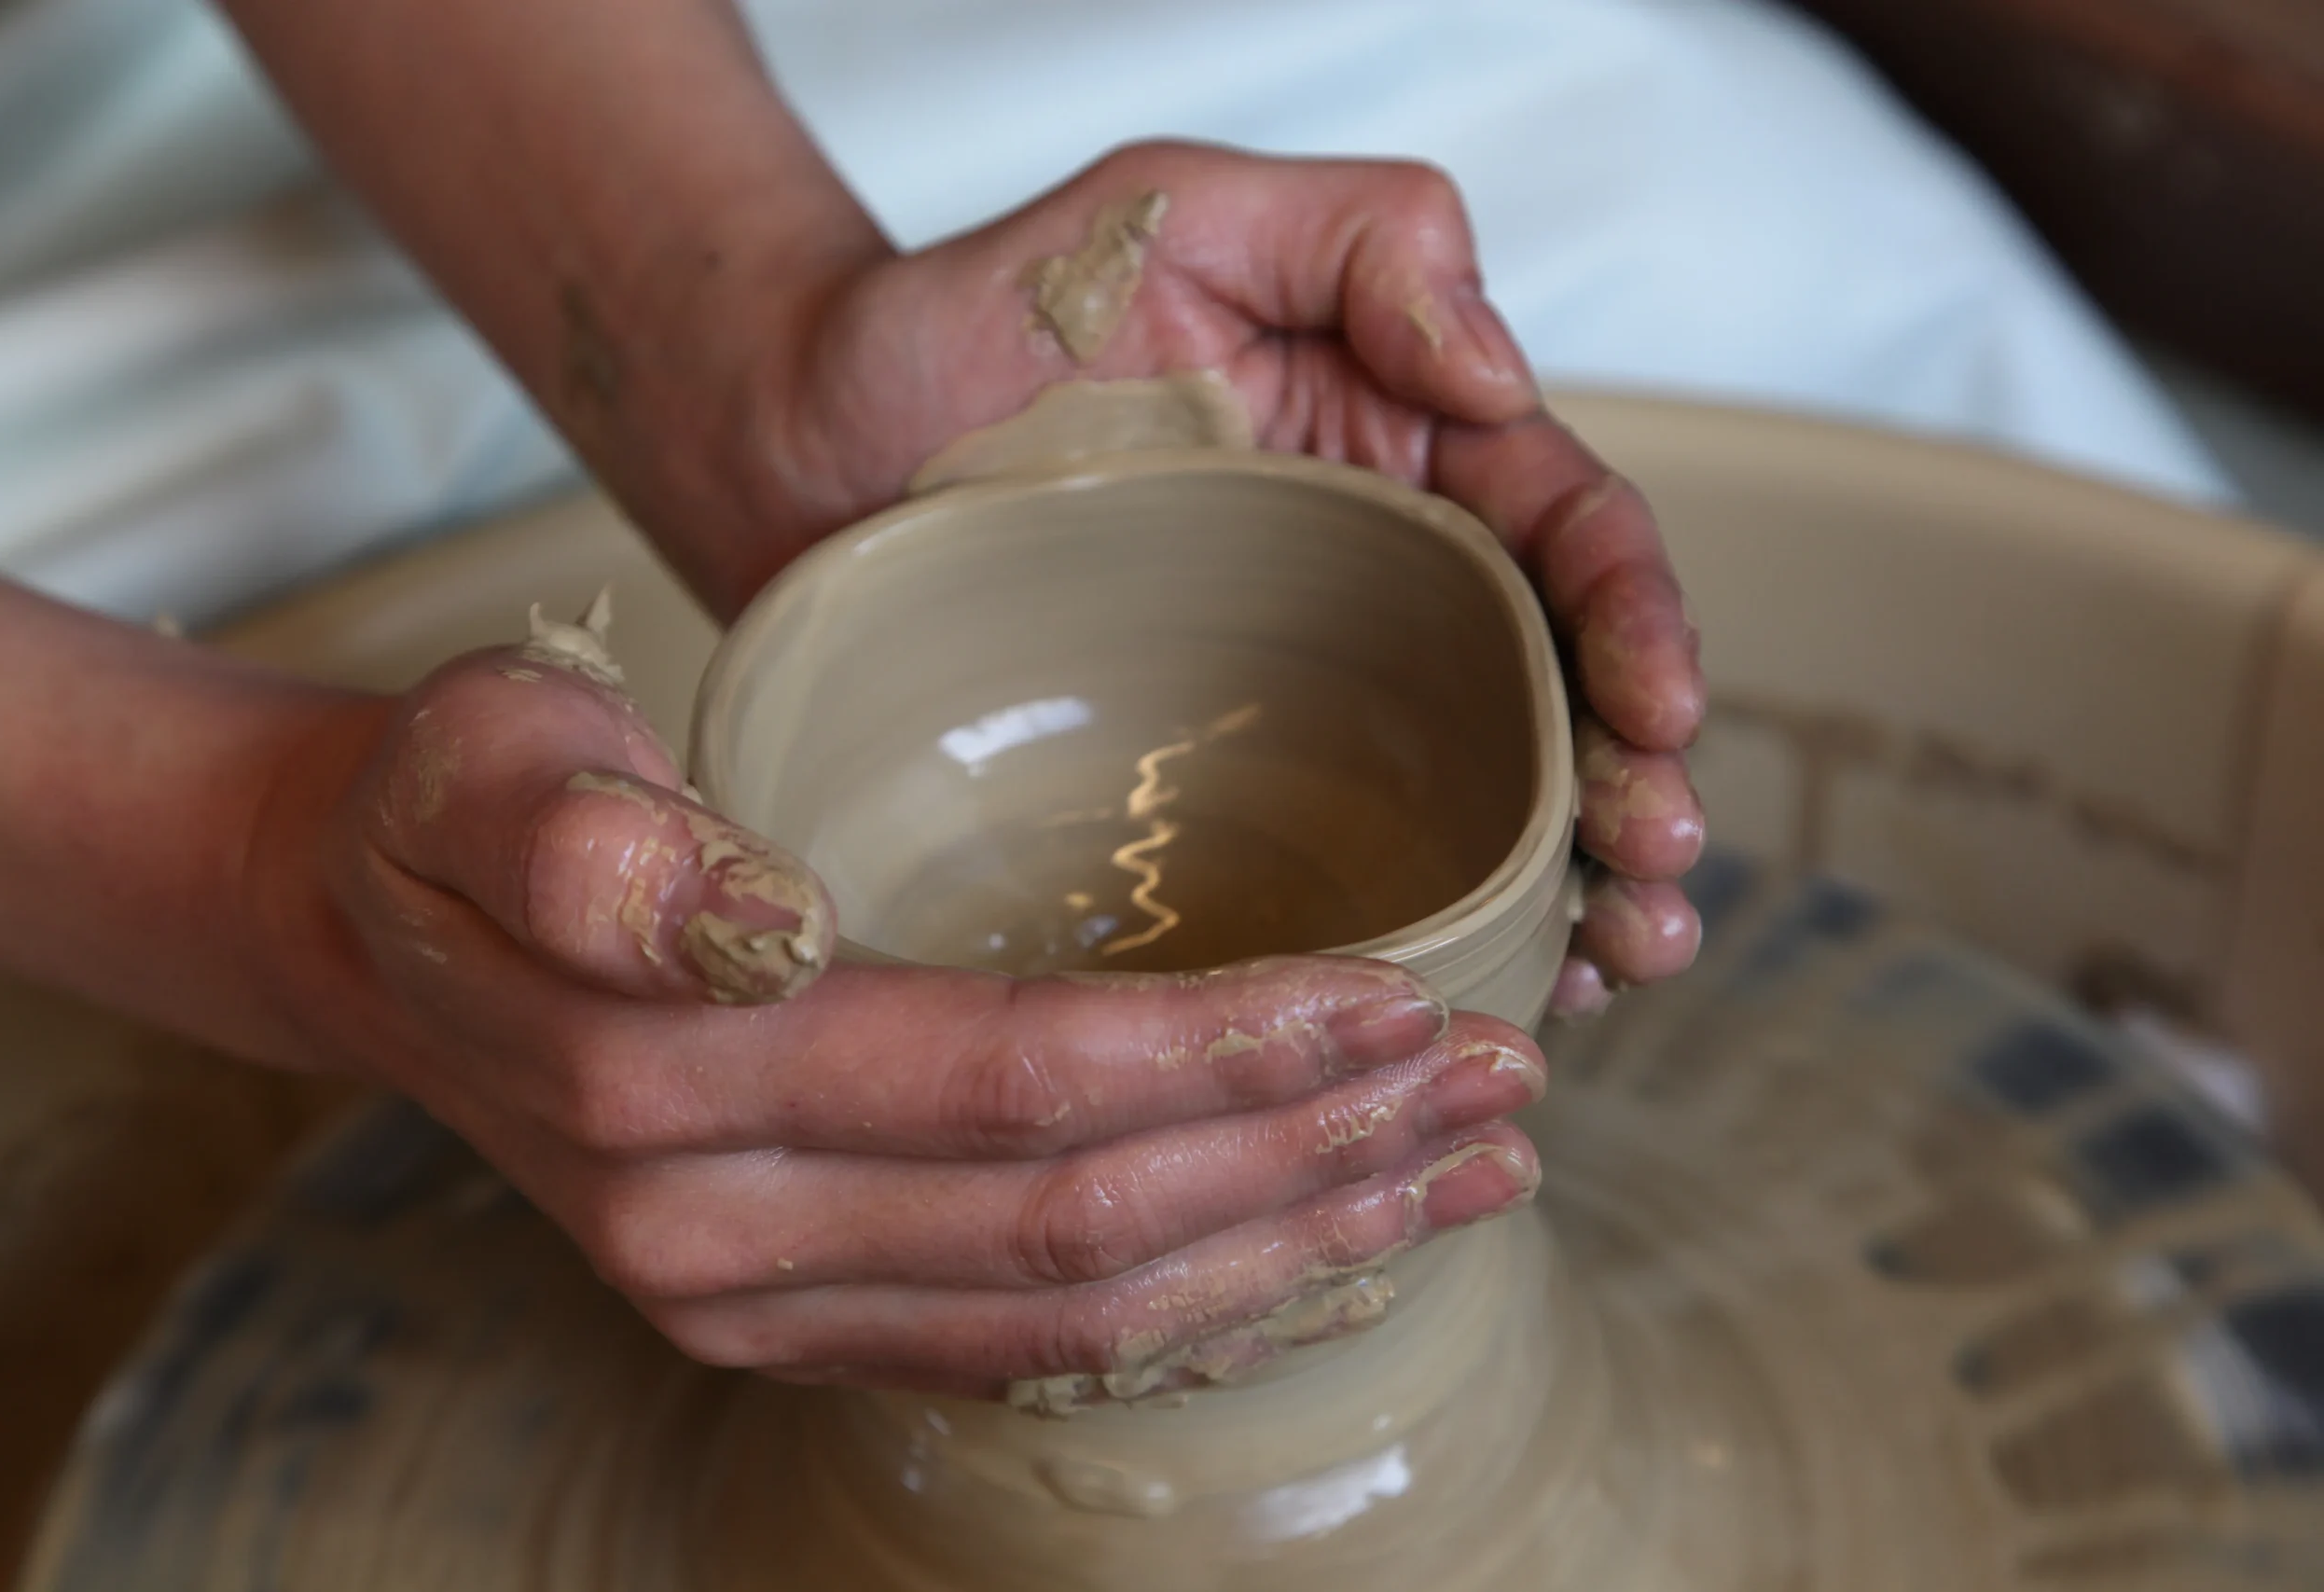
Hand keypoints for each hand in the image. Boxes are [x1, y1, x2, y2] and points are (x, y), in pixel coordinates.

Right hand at [250, 612, 1543, 1396]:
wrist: (383, 931)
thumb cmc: (470, 805)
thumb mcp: (491, 753)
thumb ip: (589, 836)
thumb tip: (745, 919)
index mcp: (668, 1081)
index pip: (1012, 1083)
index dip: (1223, 1052)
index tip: (1403, 996)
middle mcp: (717, 1233)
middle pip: (1082, 1223)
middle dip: (1314, 1159)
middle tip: (1498, 1083)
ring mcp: (755, 1306)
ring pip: (1080, 1314)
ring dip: (1296, 1247)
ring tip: (1468, 1172)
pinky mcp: (794, 1321)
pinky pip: (1027, 1347)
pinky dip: (1198, 1309)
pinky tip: (1324, 1251)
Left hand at [668, 142, 1705, 1015]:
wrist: (799, 444)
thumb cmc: (973, 321)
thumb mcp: (1170, 213)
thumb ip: (1362, 237)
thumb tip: (1502, 375)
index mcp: (1399, 453)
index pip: (1567, 534)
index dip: (1639, 624)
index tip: (1662, 715)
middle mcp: (1379, 588)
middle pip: (1562, 694)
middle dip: (1638, 789)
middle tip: (1655, 872)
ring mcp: (1306, 705)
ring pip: (1487, 802)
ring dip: (1582, 886)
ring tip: (1625, 956)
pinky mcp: (1221, 798)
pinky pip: (1354, 868)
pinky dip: (1445, 932)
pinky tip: (1499, 987)